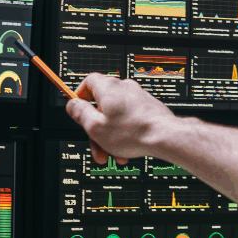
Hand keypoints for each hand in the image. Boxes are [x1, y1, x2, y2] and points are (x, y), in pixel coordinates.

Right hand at [66, 73, 183, 162]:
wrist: (165, 136)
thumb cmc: (133, 132)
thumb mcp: (95, 127)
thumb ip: (80, 113)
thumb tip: (72, 104)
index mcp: (108, 88)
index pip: (87, 82)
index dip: (79, 97)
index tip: (78, 111)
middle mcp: (123, 88)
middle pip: (101, 105)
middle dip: (96, 129)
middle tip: (96, 145)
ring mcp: (137, 97)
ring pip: (116, 116)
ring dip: (111, 136)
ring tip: (113, 154)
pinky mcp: (148, 107)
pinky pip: (130, 119)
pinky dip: (125, 133)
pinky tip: (127, 150)